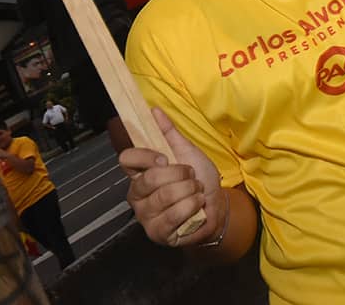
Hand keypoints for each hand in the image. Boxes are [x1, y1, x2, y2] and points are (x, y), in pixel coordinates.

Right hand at [119, 107, 224, 247]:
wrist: (217, 206)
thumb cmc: (199, 179)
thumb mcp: (187, 152)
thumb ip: (169, 133)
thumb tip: (154, 110)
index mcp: (140, 173)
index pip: (126, 159)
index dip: (146, 156)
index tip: (165, 158)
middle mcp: (137, 195)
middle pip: (149, 178)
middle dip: (180, 174)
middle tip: (190, 177)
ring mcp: (146, 216)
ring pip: (165, 196)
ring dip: (190, 190)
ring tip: (196, 192)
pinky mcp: (158, 233)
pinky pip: (174, 215)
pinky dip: (192, 206)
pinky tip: (197, 206)